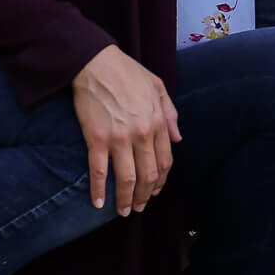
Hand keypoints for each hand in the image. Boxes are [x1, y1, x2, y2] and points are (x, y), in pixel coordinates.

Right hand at [69, 45, 181, 214]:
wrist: (96, 63)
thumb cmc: (127, 72)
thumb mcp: (158, 87)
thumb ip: (170, 114)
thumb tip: (178, 140)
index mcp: (158, 122)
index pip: (164, 161)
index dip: (160, 181)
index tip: (154, 191)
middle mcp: (142, 134)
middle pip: (147, 175)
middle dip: (145, 196)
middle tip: (139, 207)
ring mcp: (119, 138)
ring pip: (127, 179)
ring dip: (126, 200)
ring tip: (124, 211)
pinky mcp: (97, 139)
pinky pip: (99, 171)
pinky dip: (99, 190)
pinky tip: (98, 202)